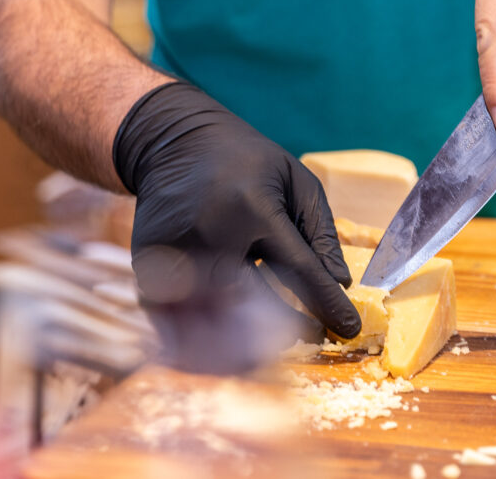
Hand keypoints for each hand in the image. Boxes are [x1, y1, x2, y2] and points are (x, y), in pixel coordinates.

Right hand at [114, 82, 360, 372]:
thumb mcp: (296, 180)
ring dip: (243, 346)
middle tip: (313, 338)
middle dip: (287, 329)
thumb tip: (341, 282)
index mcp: (254, 207)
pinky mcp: (146, 264)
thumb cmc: (246, 161)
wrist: (172, 140)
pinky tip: (222, 352)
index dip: (326, 305)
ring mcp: (174, 251)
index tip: (349, 329)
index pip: (298, 269)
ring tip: (272, 353)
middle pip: (252, 301)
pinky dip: (197, 339)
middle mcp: (211, 232)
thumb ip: (320, 231)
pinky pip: (173, 316)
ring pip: (210, 318)